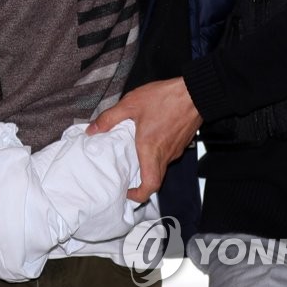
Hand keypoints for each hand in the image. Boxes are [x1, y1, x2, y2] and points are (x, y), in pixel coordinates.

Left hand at [87, 77, 200, 202]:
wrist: (194, 91)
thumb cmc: (166, 98)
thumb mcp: (130, 104)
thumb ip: (109, 118)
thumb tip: (92, 130)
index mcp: (151, 149)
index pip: (150, 185)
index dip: (139, 195)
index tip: (128, 192)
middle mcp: (165, 154)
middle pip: (156, 179)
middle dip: (142, 183)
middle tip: (128, 178)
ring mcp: (176, 149)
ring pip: (162, 166)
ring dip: (149, 166)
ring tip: (135, 155)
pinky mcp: (182, 142)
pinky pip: (168, 155)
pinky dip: (158, 154)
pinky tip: (149, 139)